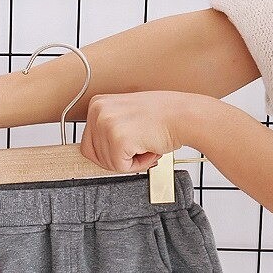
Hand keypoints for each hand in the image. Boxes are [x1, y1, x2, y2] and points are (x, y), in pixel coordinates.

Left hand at [80, 91, 199, 172]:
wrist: (185, 115)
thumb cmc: (162, 117)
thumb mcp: (124, 115)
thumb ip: (107, 130)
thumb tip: (93, 154)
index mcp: (97, 104)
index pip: (87, 145)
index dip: (108, 152)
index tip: (126, 144)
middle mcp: (98, 111)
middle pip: (94, 157)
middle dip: (117, 157)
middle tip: (138, 144)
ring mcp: (106, 124)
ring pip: (108, 164)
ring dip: (130, 160)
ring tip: (145, 142)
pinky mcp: (118, 139)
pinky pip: (120, 167)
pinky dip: (137, 165)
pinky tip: (148, 147)